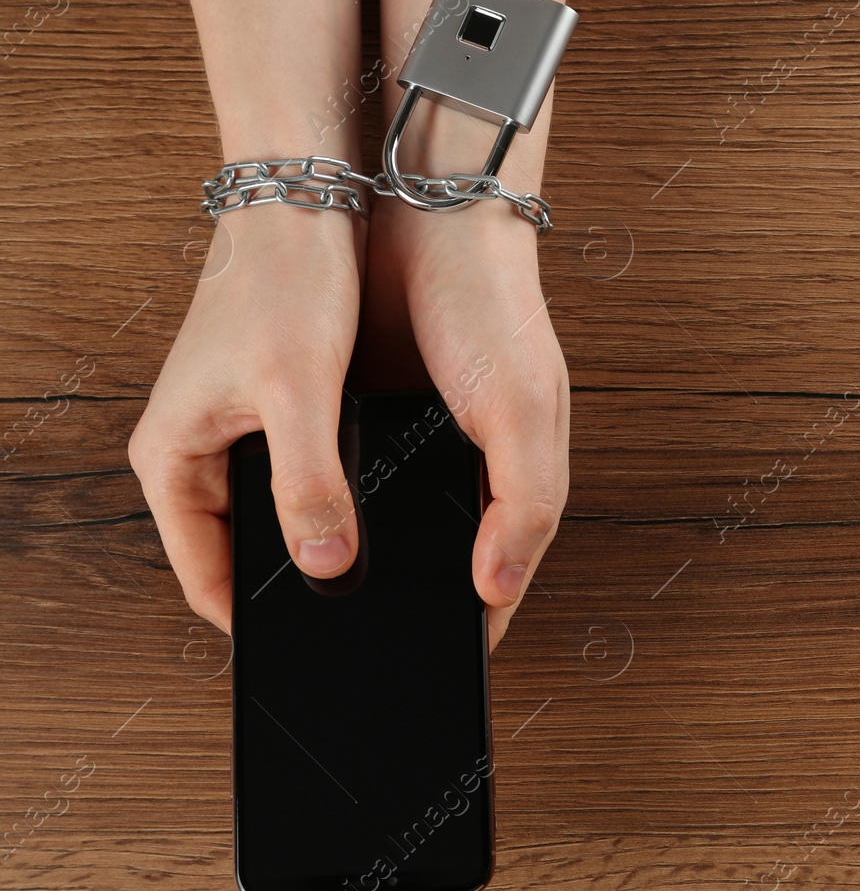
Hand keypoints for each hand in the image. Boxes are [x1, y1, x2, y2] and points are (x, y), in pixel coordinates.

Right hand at [130, 207, 363, 629]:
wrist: (302, 206)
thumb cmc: (283, 283)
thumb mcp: (299, 393)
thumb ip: (311, 483)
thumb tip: (327, 564)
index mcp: (172, 460)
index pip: (208, 579)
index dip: (258, 620)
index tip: (314, 650)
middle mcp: (196, 454)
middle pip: (245, 551)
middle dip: (297, 582)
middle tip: (361, 613)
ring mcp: (235, 434)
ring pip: (281, 517)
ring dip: (321, 537)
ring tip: (378, 566)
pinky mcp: (276, 414)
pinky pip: (305, 480)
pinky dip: (339, 497)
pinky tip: (384, 509)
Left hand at [356, 194, 569, 651]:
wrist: (427, 220)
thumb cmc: (497, 309)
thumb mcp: (524, 414)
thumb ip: (523, 506)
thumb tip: (496, 591)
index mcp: (518, 482)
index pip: (498, 577)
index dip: (472, 625)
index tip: (439, 671)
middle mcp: (467, 472)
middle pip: (439, 563)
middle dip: (408, 602)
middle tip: (366, 644)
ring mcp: (412, 449)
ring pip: (383, 534)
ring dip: (360, 561)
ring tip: (328, 602)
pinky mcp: (363, 421)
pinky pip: (339, 488)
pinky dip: (323, 514)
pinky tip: (302, 531)